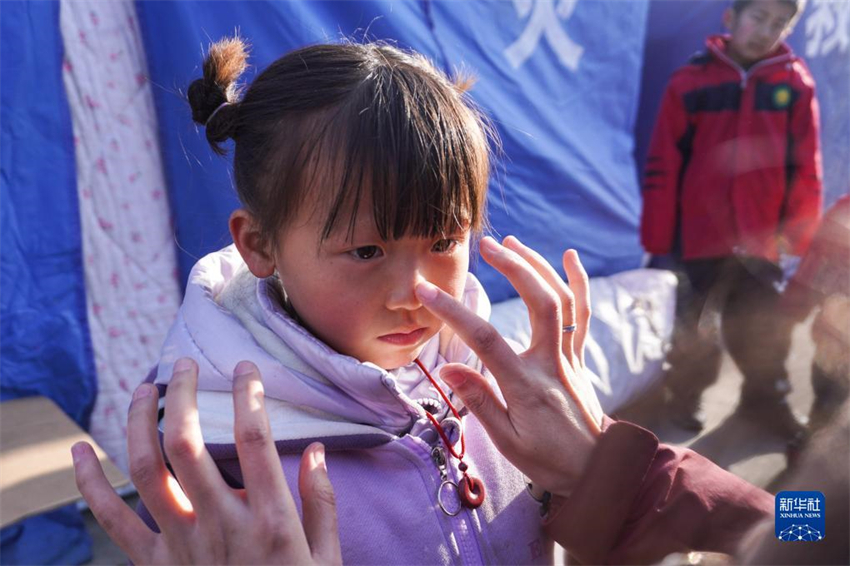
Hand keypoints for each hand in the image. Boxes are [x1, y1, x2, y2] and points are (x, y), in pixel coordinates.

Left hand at [72, 359, 340, 564]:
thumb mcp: (327, 558)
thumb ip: (322, 502)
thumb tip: (317, 449)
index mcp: (269, 520)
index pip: (253, 439)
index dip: (247, 394)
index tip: (245, 366)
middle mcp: (220, 524)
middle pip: (188, 442)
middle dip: (182, 394)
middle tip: (184, 365)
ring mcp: (182, 545)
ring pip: (146, 470)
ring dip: (138, 422)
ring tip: (144, 388)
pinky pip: (113, 522)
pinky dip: (89, 486)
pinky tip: (80, 452)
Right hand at [415, 236, 603, 496]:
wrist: (595, 469)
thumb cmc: (548, 459)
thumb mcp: (508, 442)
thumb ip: (480, 402)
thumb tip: (450, 368)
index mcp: (526, 385)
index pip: (486, 340)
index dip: (454, 312)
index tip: (426, 291)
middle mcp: (551, 363)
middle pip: (539, 302)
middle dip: (513, 268)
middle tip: (486, 246)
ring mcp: (568, 356)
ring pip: (562, 301)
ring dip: (538, 266)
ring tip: (511, 242)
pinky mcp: (578, 356)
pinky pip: (582, 313)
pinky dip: (578, 282)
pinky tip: (568, 256)